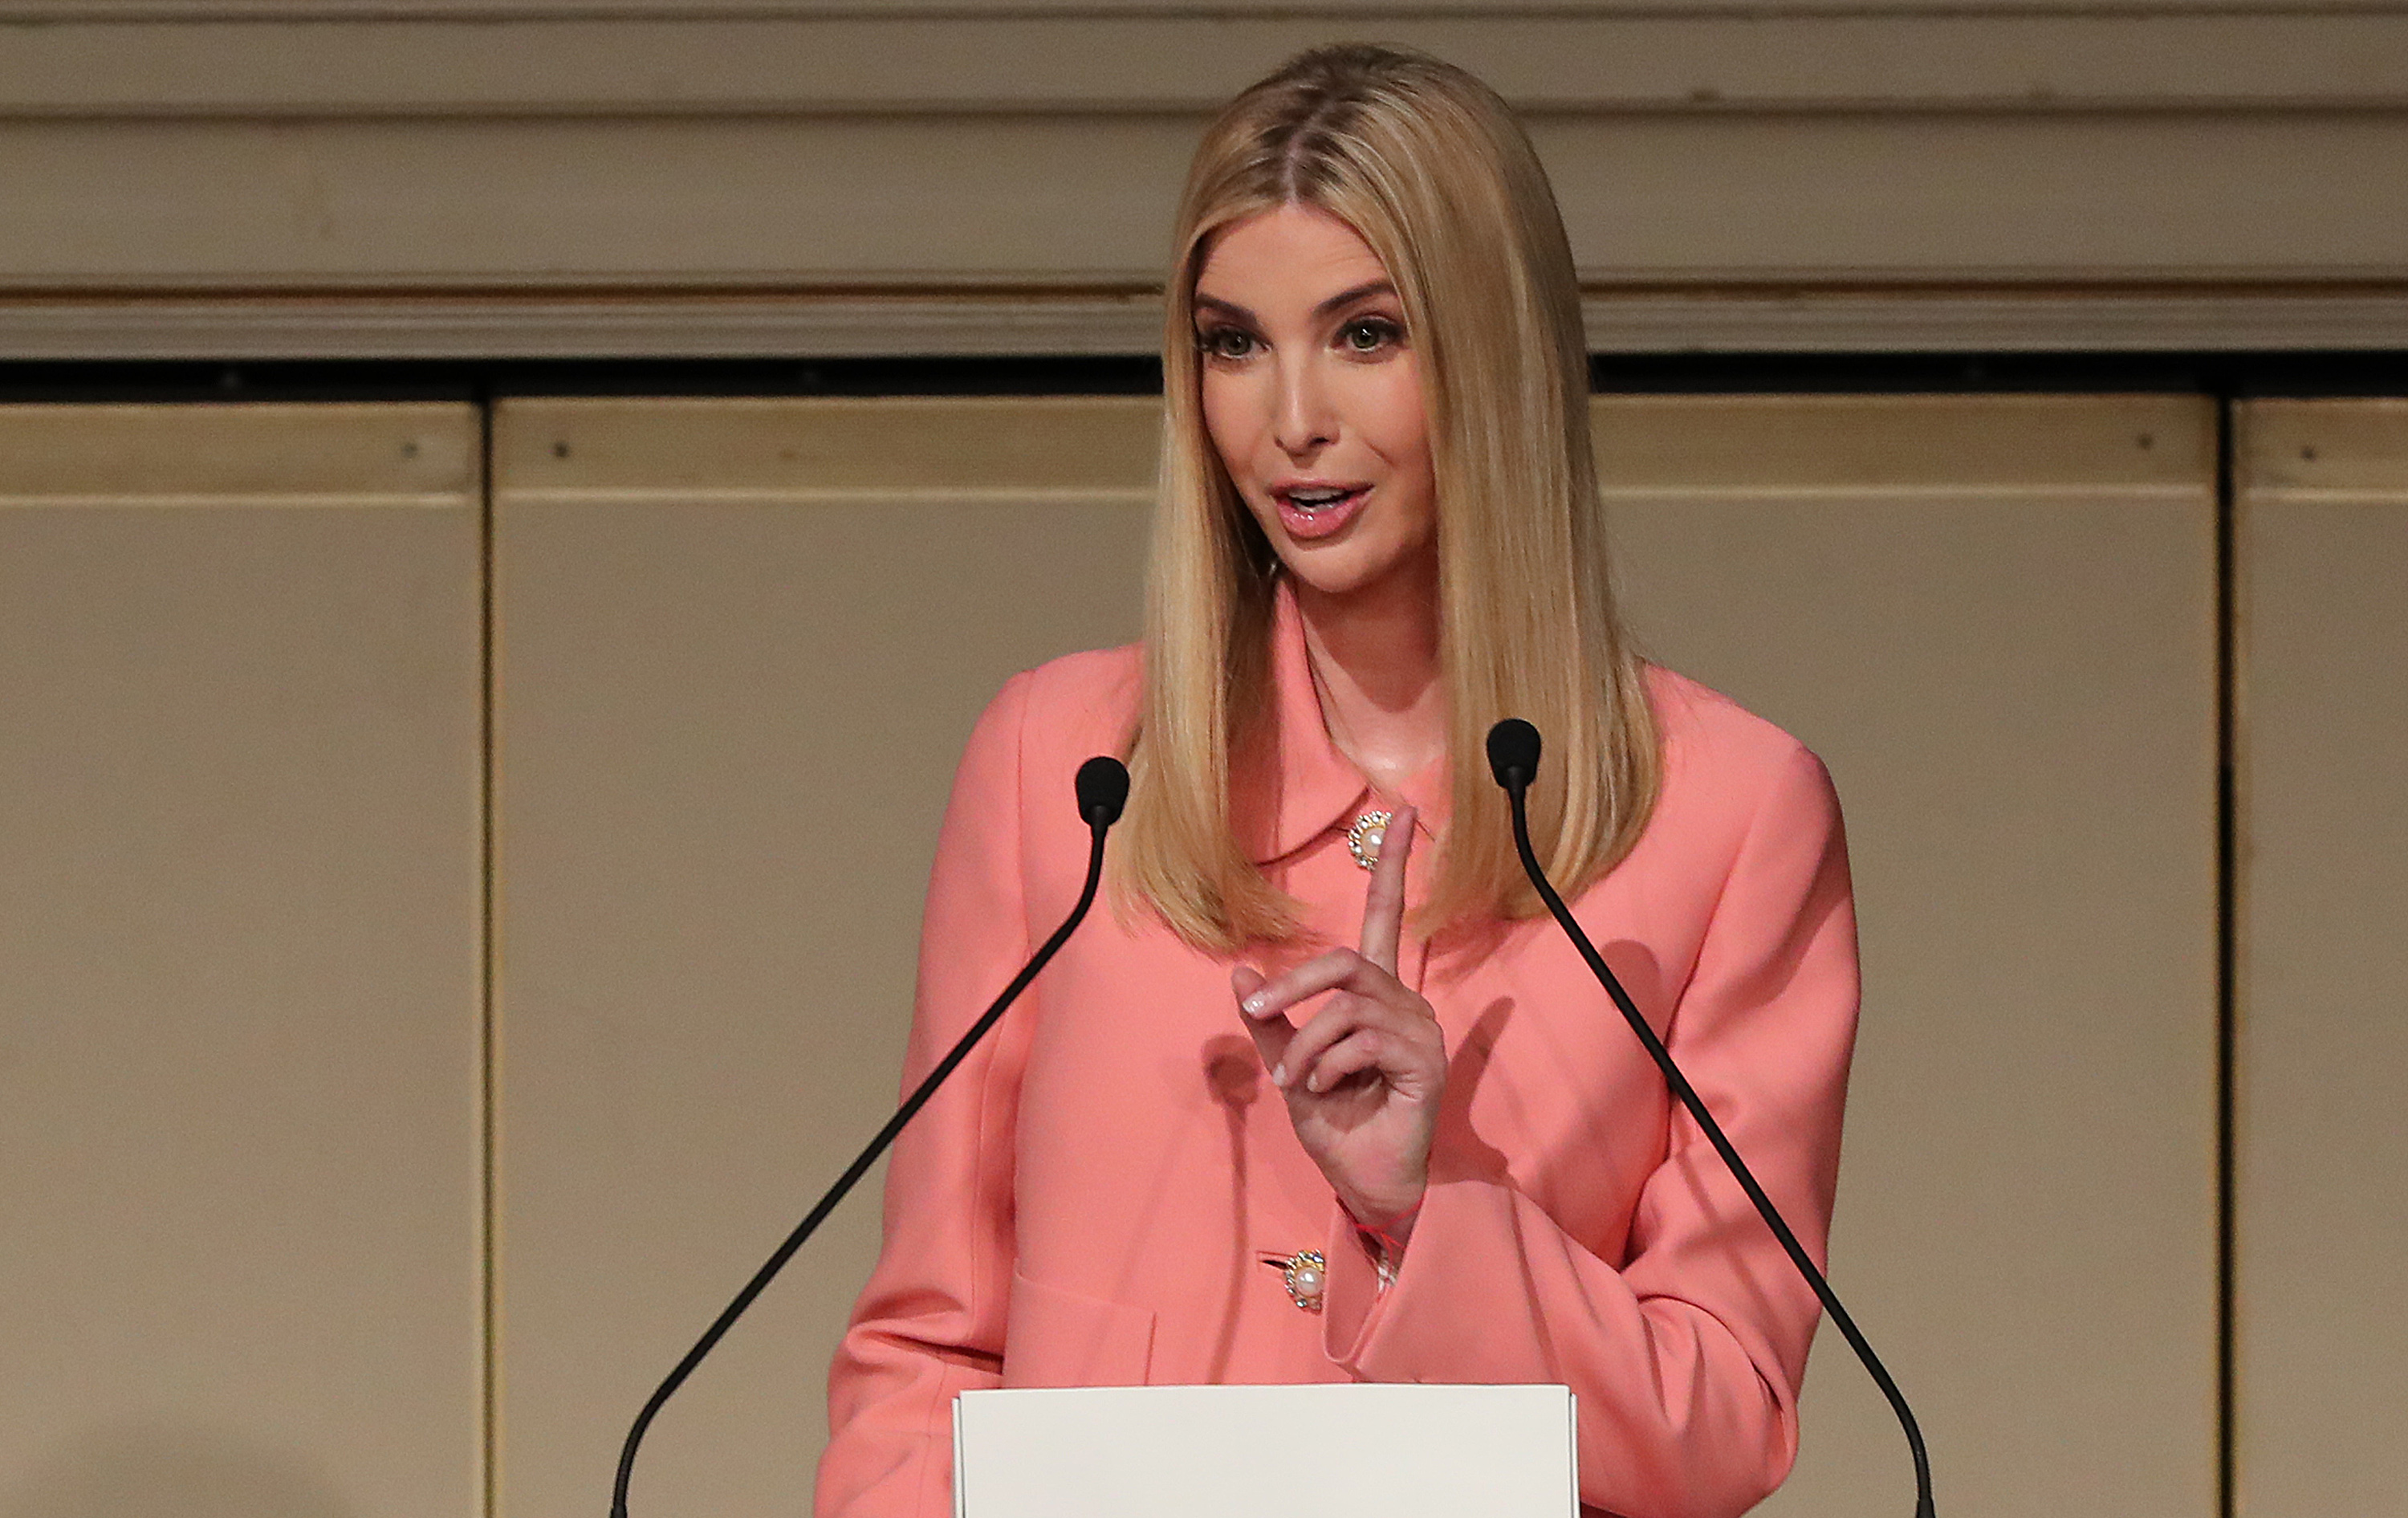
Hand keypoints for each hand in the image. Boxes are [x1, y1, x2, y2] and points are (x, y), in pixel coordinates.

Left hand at [1233, 806, 1443, 1232]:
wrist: (1365, 1181)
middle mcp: (1403, 1002)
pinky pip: (1362, 1039)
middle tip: (1262, 1011)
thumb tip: (1239, 974)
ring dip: (1307, 1042)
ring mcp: (1419, 1029)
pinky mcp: (1425, 1060)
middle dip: (1295, 983)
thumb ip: (1272, 1021)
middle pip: (1347, 959)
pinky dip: (1327, 1064)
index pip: (1389, 915)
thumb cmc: (1336, 1125)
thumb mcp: (1291, 1065)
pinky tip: (1323, 1090)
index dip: (1394, 863)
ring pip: (1347, 1004)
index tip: (1404, 811)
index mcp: (1374, 995)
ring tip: (1296, 1081)